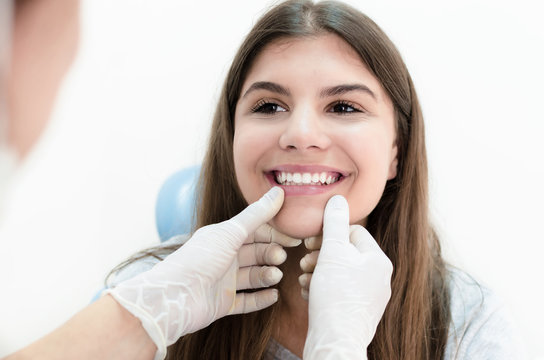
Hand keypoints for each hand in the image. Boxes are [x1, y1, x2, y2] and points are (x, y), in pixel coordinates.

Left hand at [107, 187, 299, 359]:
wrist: (174, 297)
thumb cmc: (199, 259)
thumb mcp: (230, 233)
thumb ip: (256, 215)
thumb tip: (278, 192)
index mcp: (223, 237)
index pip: (254, 231)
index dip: (273, 233)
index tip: (293, 238)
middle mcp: (223, 257)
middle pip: (255, 253)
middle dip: (270, 254)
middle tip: (280, 257)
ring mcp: (223, 281)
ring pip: (253, 276)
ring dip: (267, 275)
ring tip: (275, 275)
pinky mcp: (222, 303)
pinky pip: (247, 300)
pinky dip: (261, 298)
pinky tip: (273, 295)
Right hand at [302, 195, 392, 358]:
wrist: (335, 343)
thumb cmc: (335, 297)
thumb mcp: (332, 252)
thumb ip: (334, 223)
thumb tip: (338, 199)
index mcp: (378, 261)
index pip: (353, 232)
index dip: (329, 233)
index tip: (311, 241)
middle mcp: (378, 279)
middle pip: (345, 253)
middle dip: (321, 254)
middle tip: (305, 260)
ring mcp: (368, 298)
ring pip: (339, 272)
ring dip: (318, 271)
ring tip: (305, 277)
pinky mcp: (356, 313)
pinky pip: (338, 292)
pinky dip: (322, 288)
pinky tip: (309, 292)